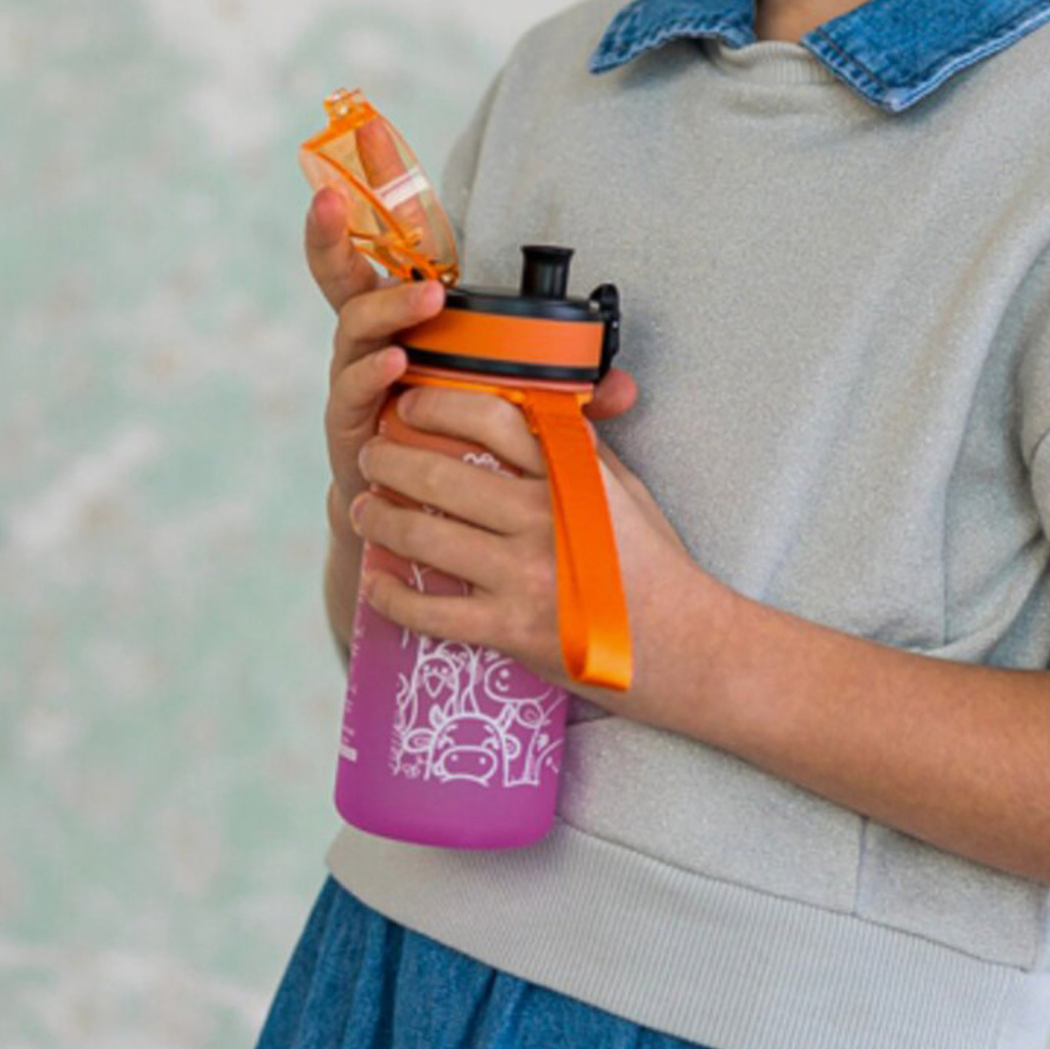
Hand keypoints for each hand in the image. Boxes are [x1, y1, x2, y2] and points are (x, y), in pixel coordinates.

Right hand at [303, 184, 640, 546]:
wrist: (420, 518)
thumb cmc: (464, 443)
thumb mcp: (521, 405)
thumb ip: (570, 394)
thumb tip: (627, 386)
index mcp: (411, 314)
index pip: (397, 241)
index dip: (380, 184)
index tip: (369, 128)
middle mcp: (375, 335)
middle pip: (344, 272)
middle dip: (331, 230)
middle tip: (333, 195)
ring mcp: (356, 375)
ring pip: (354, 327)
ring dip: (387, 307)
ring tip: (426, 300)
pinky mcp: (350, 423)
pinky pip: (353, 390)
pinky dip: (373, 375)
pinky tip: (397, 366)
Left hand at [348, 379, 727, 727]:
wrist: (687, 646)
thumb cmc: (656, 566)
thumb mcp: (623, 490)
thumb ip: (578, 448)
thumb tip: (538, 406)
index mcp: (571, 475)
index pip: (493, 417)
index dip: (439, 403)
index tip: (411, 402)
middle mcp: (543, 518)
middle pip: (442, 475)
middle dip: (390, 460)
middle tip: (371, 455)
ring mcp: (524, 576)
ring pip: (425, 538)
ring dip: (378, 520)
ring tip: (362, 508)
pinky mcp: (510, 631)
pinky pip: (431, 612)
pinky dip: (392, 597)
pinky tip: (375, 582)